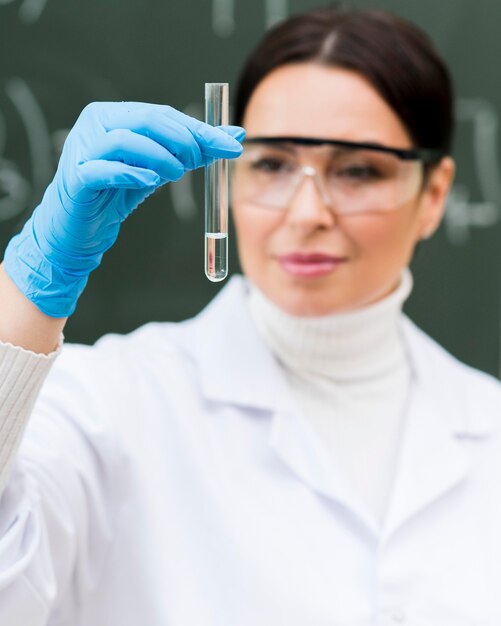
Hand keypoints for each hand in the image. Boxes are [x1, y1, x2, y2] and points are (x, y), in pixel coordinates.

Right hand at [3, 102, 244, 316]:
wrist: (80, 226)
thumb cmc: (117, 192)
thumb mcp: (159, 169)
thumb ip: (192, 151)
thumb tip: (233, 136)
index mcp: (116, 115)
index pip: (163, 114)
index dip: (199, 128)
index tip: (231, 143)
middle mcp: (96, 123)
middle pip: (146, 120)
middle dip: (182, 139)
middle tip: (199, 161)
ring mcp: (82, 148)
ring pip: (125, 140)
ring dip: (159, 156)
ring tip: (175, 174)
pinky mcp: (76, 177)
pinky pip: (102, 169)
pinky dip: (129, 173)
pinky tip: (150, 180)